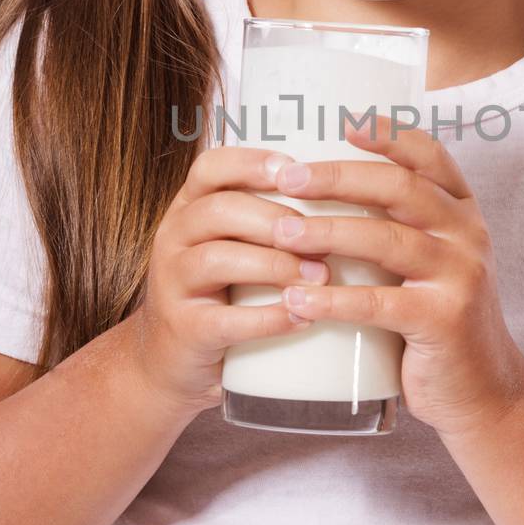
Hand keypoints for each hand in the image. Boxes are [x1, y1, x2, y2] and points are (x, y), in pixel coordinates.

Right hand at [134, 143, 332, 414]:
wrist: (174, 361)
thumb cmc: (223, 292)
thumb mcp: (234, 245)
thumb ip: (270, 218)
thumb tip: (351, 195)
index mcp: (189, 207)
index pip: (210, 167)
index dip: (252, 163)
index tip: (295, 171)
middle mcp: (173, 237)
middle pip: (219, 210)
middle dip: (275, 219)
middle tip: (322, 238)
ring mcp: (172, 283)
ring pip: (216, 259)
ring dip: (274, 265)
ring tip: (319, 276)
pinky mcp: (184, 330)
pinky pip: (224, 320)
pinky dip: (268, 318)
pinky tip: (302, 316)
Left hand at [268, 111, 523, 439]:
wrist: (482, 392)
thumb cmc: (437, 320)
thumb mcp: (431, 263)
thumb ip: (396, 227)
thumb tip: (318, 190)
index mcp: (462, 211)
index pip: (429, 155)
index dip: (387, 132)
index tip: (340, 121)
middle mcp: (468, 234)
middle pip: (399, 187)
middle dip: (337, 177)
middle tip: (287, 177)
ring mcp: (461, 276)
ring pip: (387, 239)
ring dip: (327, 231)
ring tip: (279, 233)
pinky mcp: (444, 321)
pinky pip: (380, 303)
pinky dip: (333, 299)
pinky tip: (297, 296)